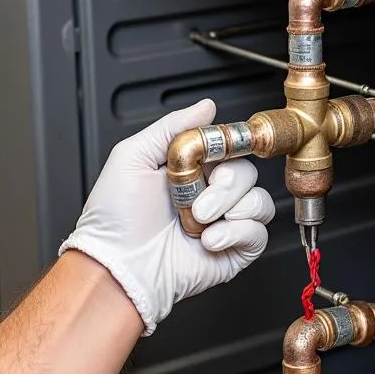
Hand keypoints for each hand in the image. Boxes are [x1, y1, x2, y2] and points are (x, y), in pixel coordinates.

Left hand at [59, 99, 274, 334]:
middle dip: (227, 183)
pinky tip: (208, 239)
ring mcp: (222, 222)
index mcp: (189, 169)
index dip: (230, 146)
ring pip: (259, 200)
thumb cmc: (115, 218)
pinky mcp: (233, 250)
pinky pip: (258, 232)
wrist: (117, 266)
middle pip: (247, 171)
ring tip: (199, 220)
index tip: (222, 151)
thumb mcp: (133, 156)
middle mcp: (208, 193)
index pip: (226, 146)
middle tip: (199, 197)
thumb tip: (206, 107)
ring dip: (230, 208)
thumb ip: (172, 126)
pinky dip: (236, 233)